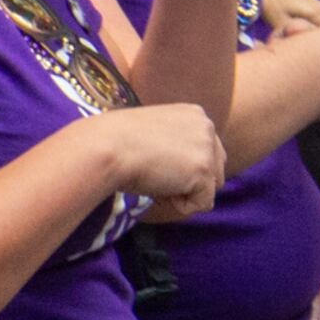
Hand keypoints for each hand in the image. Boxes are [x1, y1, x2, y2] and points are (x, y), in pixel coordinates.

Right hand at [100, 101, 226, 212]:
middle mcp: (207, 127)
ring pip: (211, 187)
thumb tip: (184, 170)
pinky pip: (202, 203)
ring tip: (156, 181)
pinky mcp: (204, 170)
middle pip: (215, 169)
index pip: (206, 150)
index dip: (181, 166)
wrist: (105, 147)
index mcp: (194, 114)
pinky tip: (158, 191)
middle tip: (154, 175)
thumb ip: (176, 142)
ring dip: (184, 192)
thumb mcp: (153, 132)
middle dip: (188, 180)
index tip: (153, 161)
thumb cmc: (115, 142)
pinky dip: (179, 205)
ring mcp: (207, 148)